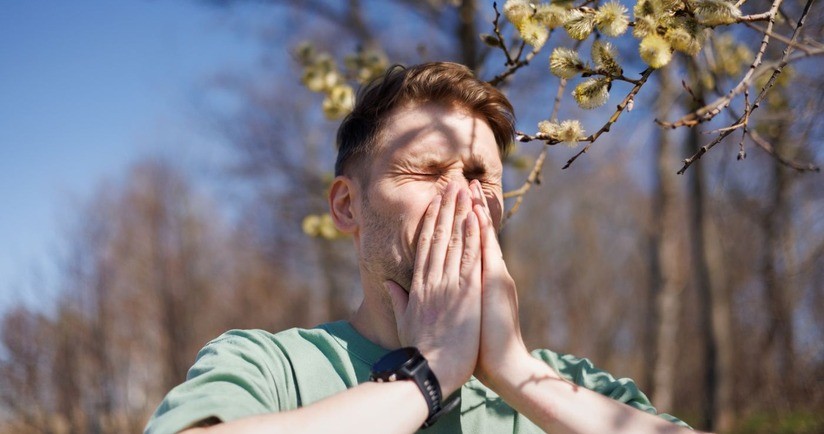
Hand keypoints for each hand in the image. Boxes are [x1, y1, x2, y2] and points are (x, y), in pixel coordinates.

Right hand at [386, 181, 481, 395]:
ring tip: (465, 191)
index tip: (435, 203)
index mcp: (418, 286)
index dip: (431, 221)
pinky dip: (472, 237)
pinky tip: (475, 217)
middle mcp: (432, 280)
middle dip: (446, 209)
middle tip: (452, 184)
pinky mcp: (466, 293)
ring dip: (460, 214)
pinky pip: (470, 259)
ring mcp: (449, 285)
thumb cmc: (419, 351)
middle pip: (439, 236)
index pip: (425, 245)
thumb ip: (398, 299)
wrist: (433, 371)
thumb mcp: (404, 322)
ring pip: (454, 241)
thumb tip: (389, 283)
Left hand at [469, 180, 530, 386]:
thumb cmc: (481, 347)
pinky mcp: (495, 284)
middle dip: (468, 207)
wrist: (503, 365)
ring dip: (475, 210)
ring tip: (470, 186)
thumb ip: (457, 299)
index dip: (461, 222)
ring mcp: (493, 277)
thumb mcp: (467, 317)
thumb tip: (443, 289)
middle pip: (476, 234)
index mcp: (477, 281)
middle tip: (464, 180)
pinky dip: (482, 232)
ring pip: (482, 237)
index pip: (468, 244)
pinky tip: (477, 212)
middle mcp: (488, 274)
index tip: (453, 201)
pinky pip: (486, 252)